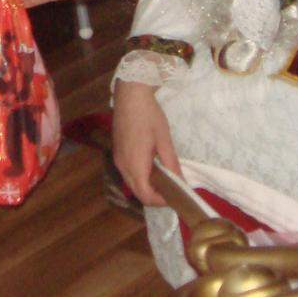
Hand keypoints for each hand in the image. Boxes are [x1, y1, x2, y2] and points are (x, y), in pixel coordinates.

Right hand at [111, 80, 180, 205]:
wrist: (130, 95)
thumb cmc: (149, 116)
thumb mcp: (164, 140)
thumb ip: (171, 163)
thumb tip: (181, 182)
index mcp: (135, 164)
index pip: (145, 194)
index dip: (160, 201)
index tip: (175, 197)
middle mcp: (122, 165)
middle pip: (137, 192)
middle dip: (154, 196)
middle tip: (172, 191)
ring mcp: (118, 159)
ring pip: (131, 183)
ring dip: (146, 187)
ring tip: (164, 180)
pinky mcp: (117, 152)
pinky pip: (127, 173)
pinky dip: (139, 178)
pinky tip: (151, 168)